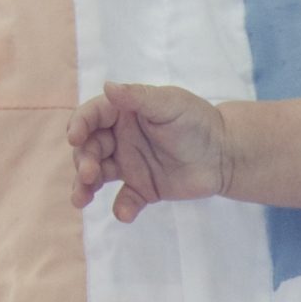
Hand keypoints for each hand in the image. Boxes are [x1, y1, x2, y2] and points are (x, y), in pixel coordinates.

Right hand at [67, 82, 230, 221]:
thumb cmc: (197, 121)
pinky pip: (126, 200)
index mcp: (122, 112)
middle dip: (83, 160)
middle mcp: (120, 138)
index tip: (75, 137)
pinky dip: (122, 208)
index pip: (91, 117)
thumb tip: (108, 87)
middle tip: (90, 173)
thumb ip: (138, 98)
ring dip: (85, 186)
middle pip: (89, 148)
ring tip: (80, 200)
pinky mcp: (143, 188)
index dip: (79, 125)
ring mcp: (129, 164)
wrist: (225, 154)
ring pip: (98, 175)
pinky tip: (124, 214)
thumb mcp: (169, 104)